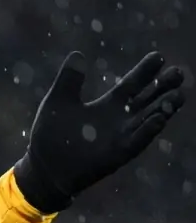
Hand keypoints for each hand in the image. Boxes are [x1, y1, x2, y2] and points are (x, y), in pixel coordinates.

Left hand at [13, 51, 185, 212]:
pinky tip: (159, 118)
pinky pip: (137, 141)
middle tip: (178, 72)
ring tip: (178, 94)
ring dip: (164, 107)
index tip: (158, 56)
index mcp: (108, 104)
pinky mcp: (118, 154)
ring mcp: (122, 137)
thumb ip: (69, 79)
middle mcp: (120, 119)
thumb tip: (77, 54)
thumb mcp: (58, 101)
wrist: (44, 167)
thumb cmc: (50, 135)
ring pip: (150, 119)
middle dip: (163, 86)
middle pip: (148, 99)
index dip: (145, 71)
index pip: (132, 84)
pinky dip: (147, 131)